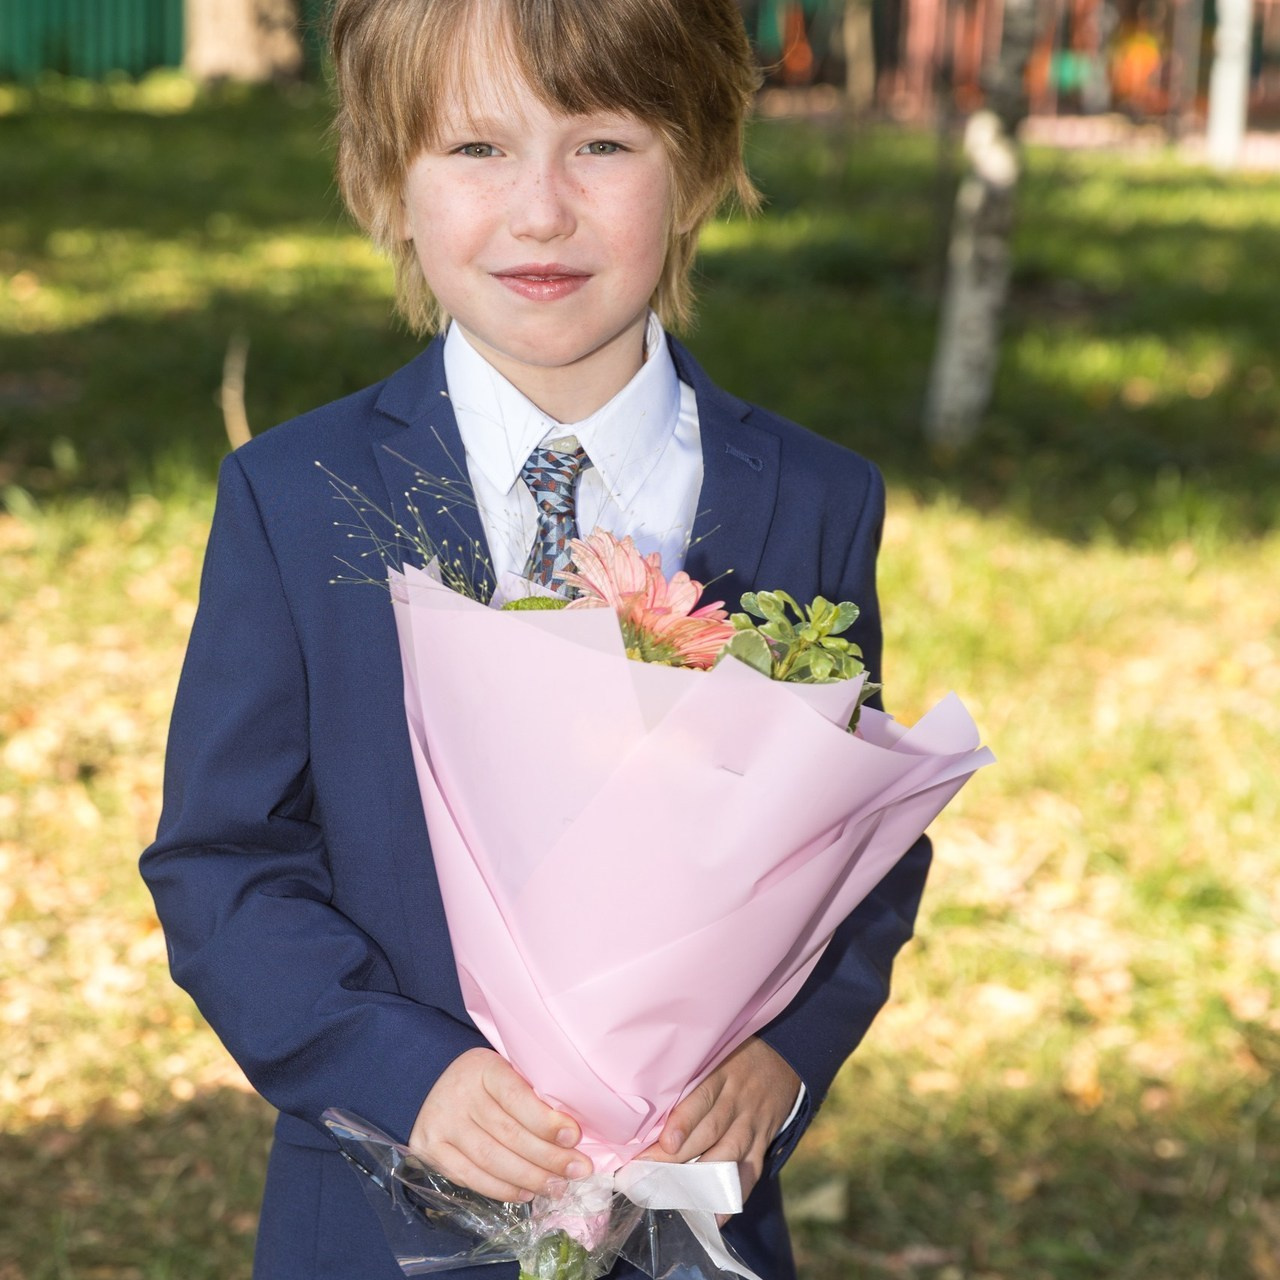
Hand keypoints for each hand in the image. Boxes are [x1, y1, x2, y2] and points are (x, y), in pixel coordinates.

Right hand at [409, 1047, 592, 1201]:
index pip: (517, 1098)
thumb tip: (571, 1137)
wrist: (436, 1086)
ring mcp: (442, 1123)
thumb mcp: (508, 1073)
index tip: (574, 1137)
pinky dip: (502, 1189)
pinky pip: (471, 1177)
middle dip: (548, 1158)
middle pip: (509, 1134)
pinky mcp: (431, 1149)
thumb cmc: (487, 1083)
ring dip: (529, 1178)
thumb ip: (533, 1098)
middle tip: (577, 1171)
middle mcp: (459, 1095)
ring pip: (492, 1160)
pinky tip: (525, 1193)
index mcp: (484, 1068)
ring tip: (556, 1187)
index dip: (547, 1122)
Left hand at [639, 1038, 800, 1220]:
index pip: (700, 1100)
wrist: (784, 1057)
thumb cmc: (735, 1057)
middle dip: (676, 1158)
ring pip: (727, 1155)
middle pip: (708, 1133)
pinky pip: (750, 1173)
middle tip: (646, 1175)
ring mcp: (752, 1124)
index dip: (682, 1123)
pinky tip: (717, 1216)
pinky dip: (734, 1196)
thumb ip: (689, 1078)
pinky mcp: (763, 1142)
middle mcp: (737, 1101)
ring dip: (700, 1179)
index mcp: (721, 1076)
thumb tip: (648, 1109)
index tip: (662, 1143)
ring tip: (673, 1196)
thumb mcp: (714, 1055)